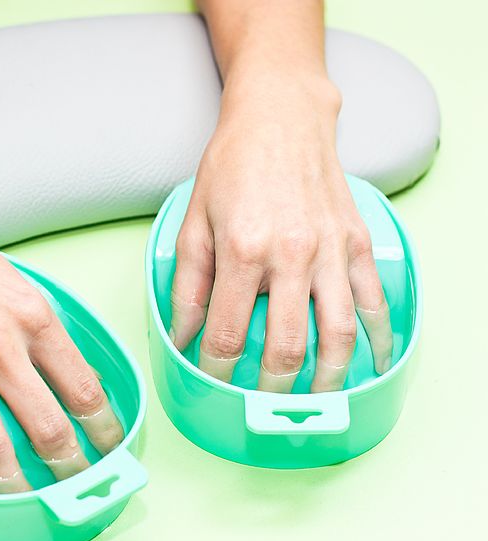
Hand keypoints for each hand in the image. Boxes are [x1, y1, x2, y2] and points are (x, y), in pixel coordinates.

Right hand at [0, 165, 123, 491]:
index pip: (84, 387)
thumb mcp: (10, 277)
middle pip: (48, 428)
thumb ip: (36, 324)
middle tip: (76, 487)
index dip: (103, 428)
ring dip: (12, 485)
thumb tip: (59, 366)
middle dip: (70, 469)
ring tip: (22, 501)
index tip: (109, 446)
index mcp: (32, 316)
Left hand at [169, 77, 392, 392]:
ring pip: (338, 333)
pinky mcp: (356, 243)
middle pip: (288, 345)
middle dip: (274, 388)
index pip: (229, 334)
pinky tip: (369, 363)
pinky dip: (375, 337)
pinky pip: (372, 300)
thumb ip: (188, 285)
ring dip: (327, 377)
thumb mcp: (193, 222)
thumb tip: (182, 336)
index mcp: (243, 251)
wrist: (281, 118)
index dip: (218, 370)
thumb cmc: (232, 167)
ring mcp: (330, 250)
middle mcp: (292, 255)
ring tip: (315, 401)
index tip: (213, 384)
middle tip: (264, 406)